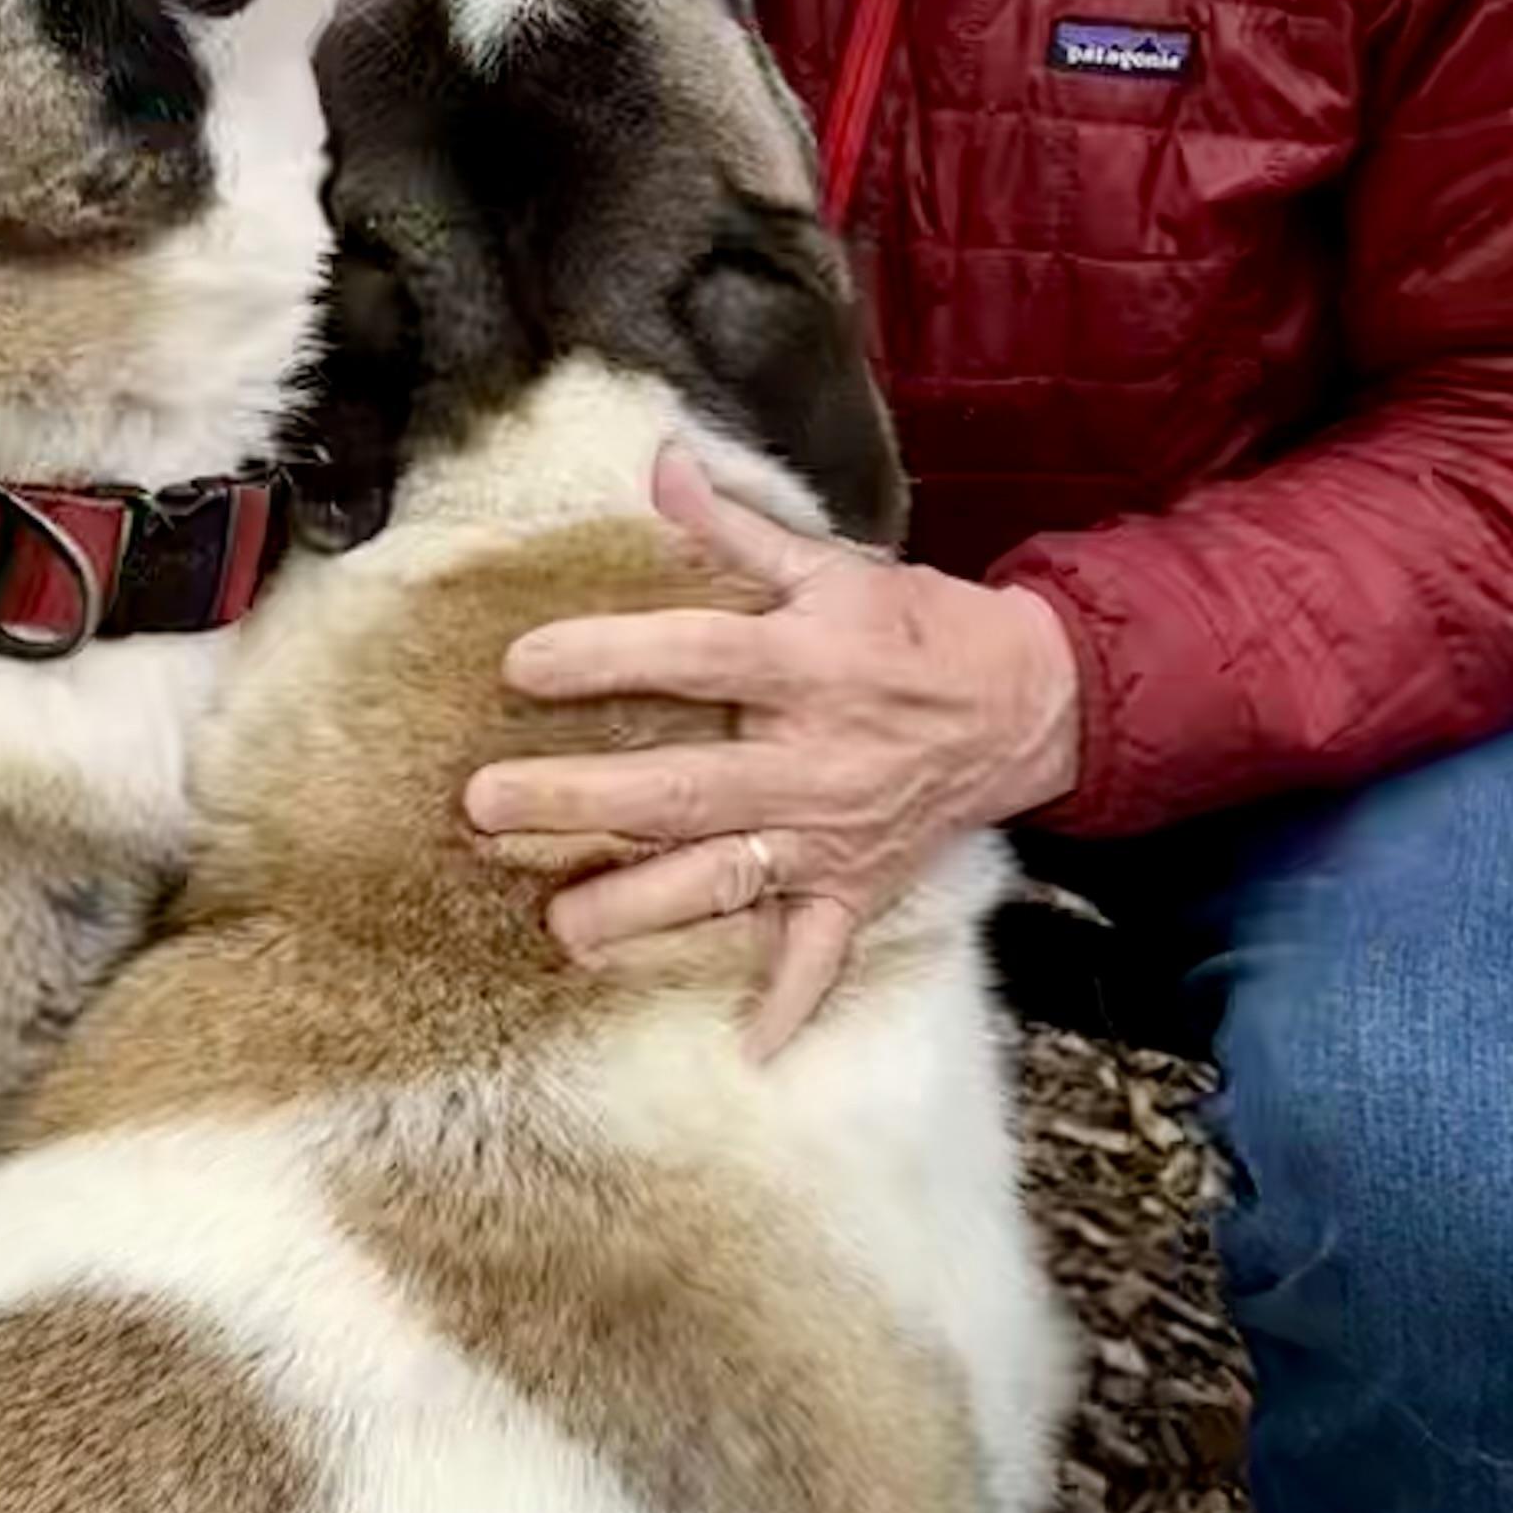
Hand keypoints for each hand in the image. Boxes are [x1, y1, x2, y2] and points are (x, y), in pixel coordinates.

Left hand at [461, 444, 1080, 1054]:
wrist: (1026, 703)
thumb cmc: (913, 626)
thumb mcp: (833, 564)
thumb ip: (736, 527)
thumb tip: (659, 464)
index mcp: (804, 666)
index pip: (692, 657)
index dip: (606, 658)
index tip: (519, 664)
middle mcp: (811, 759)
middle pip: (681, 786)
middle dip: (580, 800)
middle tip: (486, 804)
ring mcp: (832, 836)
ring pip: (724, 879)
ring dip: (642, 907)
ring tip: (560, 926)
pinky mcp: (855, 887)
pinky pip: (820, 956)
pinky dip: (789, 1003)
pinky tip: (744, 1049)